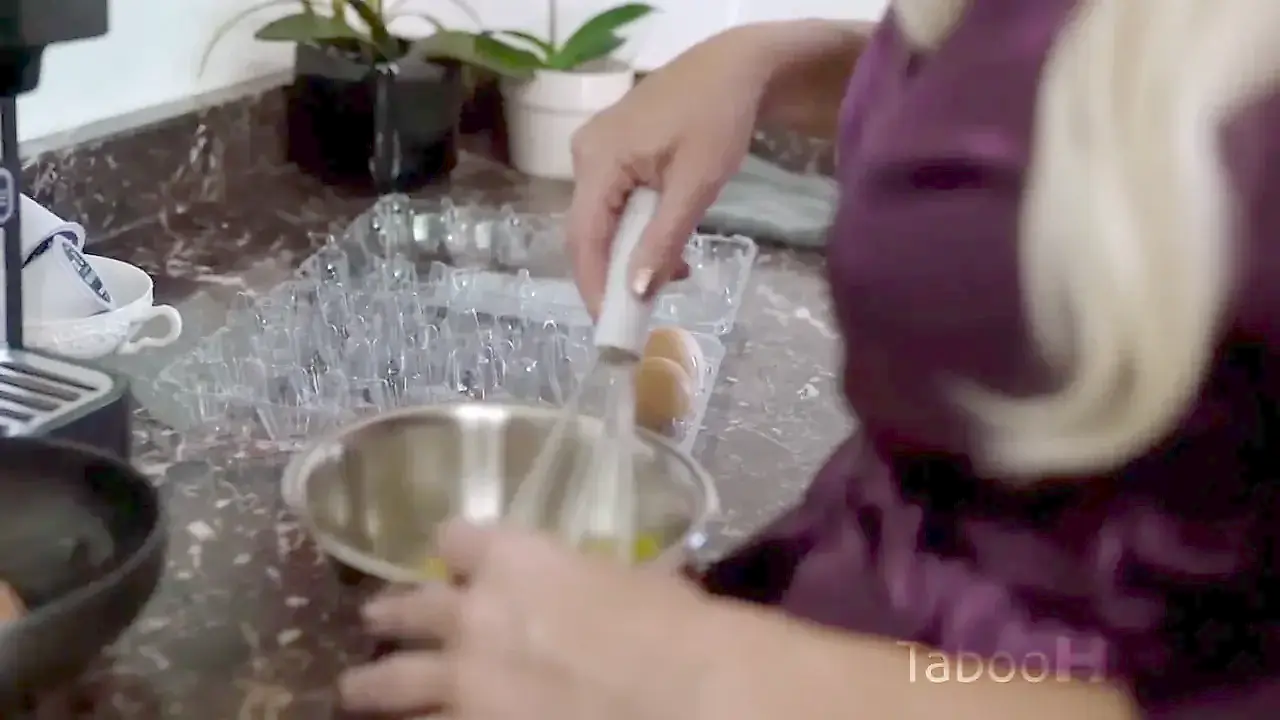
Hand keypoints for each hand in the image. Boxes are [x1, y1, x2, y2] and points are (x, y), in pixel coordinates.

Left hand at [338, 520, 717, 718]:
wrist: (682, 690)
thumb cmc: (671, 627)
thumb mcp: (633, 582)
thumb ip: (600, 582)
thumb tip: (631, 580)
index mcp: (515, 560)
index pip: (457, 537)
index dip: (457, 547)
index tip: (456, 555)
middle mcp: (473, 614)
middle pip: (408, 608)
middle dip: (389, 614)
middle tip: (373, 620)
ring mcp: (463, 682)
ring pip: (391, 684)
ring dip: (370, 686)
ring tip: (353, 690)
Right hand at [567, 29, 773, 316]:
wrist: (735, 68)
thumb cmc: (719, 119)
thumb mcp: (697, 184)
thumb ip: (664, 239)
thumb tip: (636, 292)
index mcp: (598, 159)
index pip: (584, 238)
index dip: (595, 286)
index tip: (613, 328)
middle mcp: (585, 155)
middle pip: (589, 232)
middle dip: (615, 276)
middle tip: (642, 314)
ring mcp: (596, 152)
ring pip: (604, 221)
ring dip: (632, 255)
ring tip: (674, 276)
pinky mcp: (613, 152)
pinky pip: (615, 204)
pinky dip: (639, 231)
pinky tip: (671, 246)